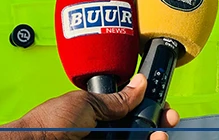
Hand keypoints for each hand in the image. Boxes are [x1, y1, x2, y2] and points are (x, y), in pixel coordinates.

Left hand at [10, 74, 180, 139]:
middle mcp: (105, 131)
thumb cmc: (51, 124)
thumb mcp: (86, 104)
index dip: (149, 106)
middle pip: (139, 128)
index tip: (162, 105)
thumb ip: (115, 99)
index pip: (131, 110)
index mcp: (99, 113)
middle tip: (167, 119)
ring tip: (158, 134)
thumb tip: (139, 84)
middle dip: (157, 122)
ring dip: (154, 136)